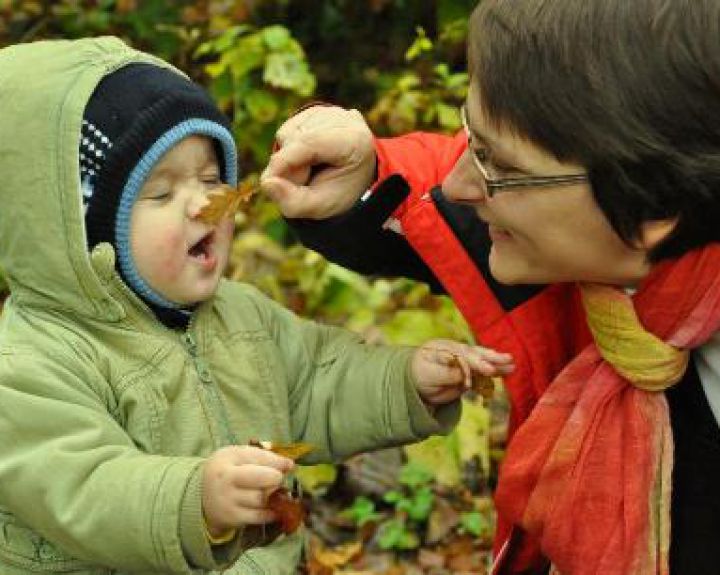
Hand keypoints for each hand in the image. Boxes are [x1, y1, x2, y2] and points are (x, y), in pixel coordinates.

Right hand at [201, 445, 293, 537]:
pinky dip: (271, 512)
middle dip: (276, 478)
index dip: (278, 462)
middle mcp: (225, 480)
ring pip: (262, 499)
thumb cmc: (228, 470)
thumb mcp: (239, 455)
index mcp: (227, 459)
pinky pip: (259, 516)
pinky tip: (273, 507)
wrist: (202, 495)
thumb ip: (263, 456)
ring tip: (273, 492)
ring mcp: (228, 501)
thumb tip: (290, 465)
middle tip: (278, 479)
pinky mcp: (232, 518)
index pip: (257, 457)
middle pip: (261, 479)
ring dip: (274, 496)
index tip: (289, 465)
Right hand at [260, 105, 375, 218]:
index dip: (285, 161)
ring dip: (288, 158)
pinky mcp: (315, 112)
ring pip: (287, 133)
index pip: (310, 142)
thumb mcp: (320, 207)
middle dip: (289, 165)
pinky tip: (307, 158)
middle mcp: (344, 120)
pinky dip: (290, 149)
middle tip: (304, 183)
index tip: (269, 182)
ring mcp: (330, 112)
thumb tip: (266, 182)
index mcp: (355, 141)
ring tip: (309, 171)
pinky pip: (286, 130)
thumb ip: (293, 201)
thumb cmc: (338, 193)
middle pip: (296, 138)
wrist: (352, 179)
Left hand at [411, 339, 514, 405]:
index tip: (481, 371)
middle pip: (472, 353)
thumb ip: (446, 374)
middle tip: (501, 363)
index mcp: (441, 348)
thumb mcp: (429, 375)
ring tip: (511, 363)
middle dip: (487, 360)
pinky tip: (508, 370)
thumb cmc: (421, 376)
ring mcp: (463, 359)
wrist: (419, 382)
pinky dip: (496, 371)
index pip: (457, 354)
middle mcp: (454, 350)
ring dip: (496, 362)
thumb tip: (464, 376)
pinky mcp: (470, 370)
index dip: (468, 364)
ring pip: (481, 359)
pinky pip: (484, 370)